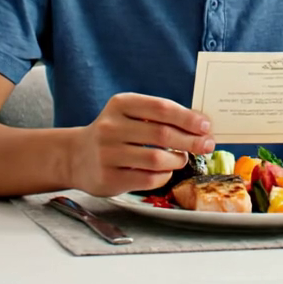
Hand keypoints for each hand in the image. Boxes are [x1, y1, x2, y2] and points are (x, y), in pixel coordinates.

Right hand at [67, 92, 214, 196]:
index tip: (206, 126)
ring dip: (177, 159)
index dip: (188, 118)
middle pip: (162, 134)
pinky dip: (164, 175)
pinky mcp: (108, 178)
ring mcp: (108, 154)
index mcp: (121, 104)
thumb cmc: (114, 132)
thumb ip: (159, 116)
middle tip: (207, 145)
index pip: (161, 108)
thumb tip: (200, 125)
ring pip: (156, 159)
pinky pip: (147, 179)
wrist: (75, 156)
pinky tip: (166, 171)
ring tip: (182, 158)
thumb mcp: (129, 114)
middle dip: (190, 140)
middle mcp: (111, 127)